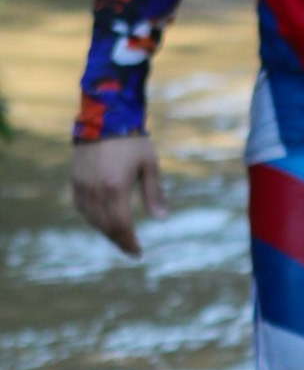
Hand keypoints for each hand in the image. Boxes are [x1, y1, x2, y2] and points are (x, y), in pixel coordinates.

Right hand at [72, 134, 166, 257]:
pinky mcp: (75, 178)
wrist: (105, 117)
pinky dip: (92, 218)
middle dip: (118, 240)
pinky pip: (80, 206)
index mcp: (116, 187)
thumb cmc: (133, 141)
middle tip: (130, 249)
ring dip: (105, 231)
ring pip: (91, 218)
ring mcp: (82, 184)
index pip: (120, 225)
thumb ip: (155, 194)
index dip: (128, 242)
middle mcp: (96, 189)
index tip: (137, 252)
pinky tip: (103, 221)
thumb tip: (162, 219)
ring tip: (119, 237)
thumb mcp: (150, 166)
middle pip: (105, 226)